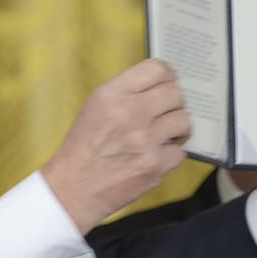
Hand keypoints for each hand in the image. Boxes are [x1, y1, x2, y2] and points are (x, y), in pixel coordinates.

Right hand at [43, 59, 189, 233]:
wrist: (73, 188)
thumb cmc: (83, 148)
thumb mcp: (94, 108)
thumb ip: (125, 93)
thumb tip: (160, 85)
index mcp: (112, 94)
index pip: (157, 69)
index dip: (167, 76)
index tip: (167, 84)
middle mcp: (130, 113)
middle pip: (175, 93)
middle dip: (173, 104)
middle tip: (165, 114)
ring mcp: (145, 140)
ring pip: (183, 121)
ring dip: (177, 129)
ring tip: (164, 136)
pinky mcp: (155, 165)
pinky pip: (179, 152)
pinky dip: (170, 156)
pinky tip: (155, 157)